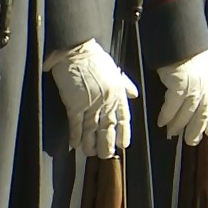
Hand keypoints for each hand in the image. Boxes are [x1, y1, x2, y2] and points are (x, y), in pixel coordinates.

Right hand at [46, 39, 138, 158]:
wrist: (75, 50)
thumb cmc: (94, 58)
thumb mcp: (115, 70)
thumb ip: (125, 84)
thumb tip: (134, 94)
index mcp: (117, 94)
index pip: (124, 119)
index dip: (123, 134)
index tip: (123, 145)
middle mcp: (106, 102)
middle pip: (108, 128)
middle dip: (107, 145)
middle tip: (106, 157)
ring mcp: (90, 104)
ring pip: (92, 130)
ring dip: (90, 144)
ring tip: (90, 154)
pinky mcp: (74, 104)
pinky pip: (76, 125)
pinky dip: (75, 136)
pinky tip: (75, 145)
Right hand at [155, 49, 207, 144]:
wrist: (181, 39)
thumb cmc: (188, 50)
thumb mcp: (202, 66)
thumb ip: (203, 80)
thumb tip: (197, 93)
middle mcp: (206, 88)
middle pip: (202, 115)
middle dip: (196, 130)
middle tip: (190, 141)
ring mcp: (194, 88)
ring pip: (187, 114)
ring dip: (178, 125)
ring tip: (171, 133)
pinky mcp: (180, 86)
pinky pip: (172, 107)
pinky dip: (166, 116)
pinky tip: (162, 122)